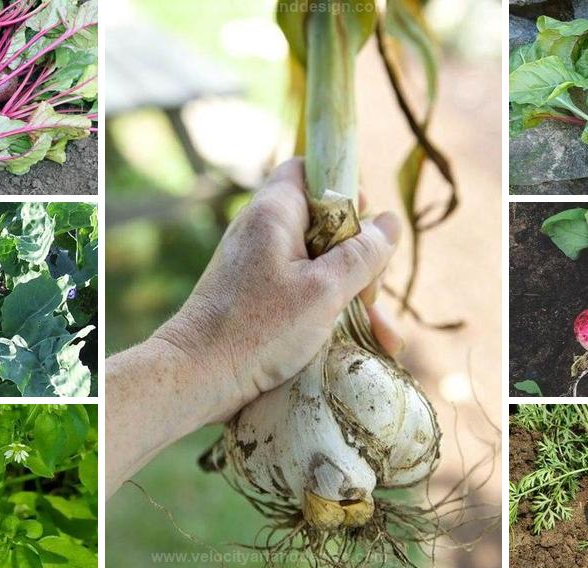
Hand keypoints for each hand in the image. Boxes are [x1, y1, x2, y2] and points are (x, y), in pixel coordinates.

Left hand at [153, 158, 403, 422]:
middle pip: (325, 223)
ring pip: (321, 264)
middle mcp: (264, 232)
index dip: (344, 190)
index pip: (310, 170)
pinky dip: (332, 312)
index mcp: (274, 213)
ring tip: (385, 338)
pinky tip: (365, 344)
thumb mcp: (324, 291)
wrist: (196, 376)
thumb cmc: (258, 330)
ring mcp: (261, 266)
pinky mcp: (259, 298)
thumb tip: (391, 222)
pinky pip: (305, 291)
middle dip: (361, 259)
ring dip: (355, 295)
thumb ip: (362, 254)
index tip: (365, 229)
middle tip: (372, 296)